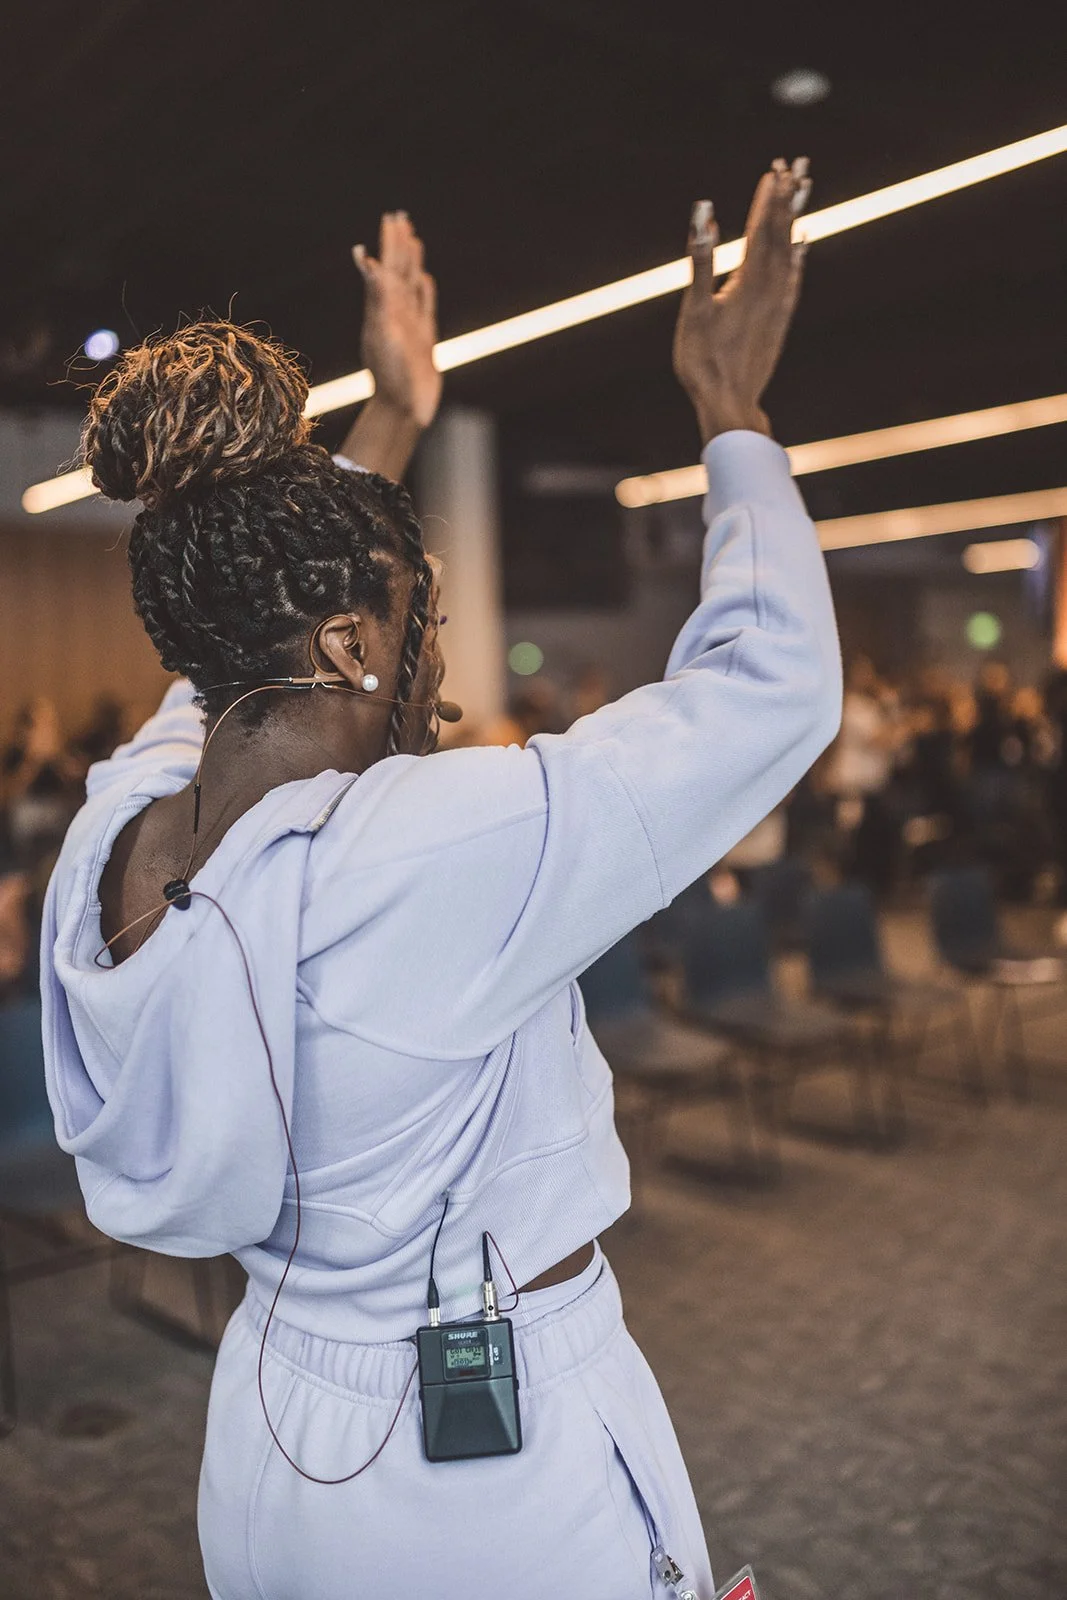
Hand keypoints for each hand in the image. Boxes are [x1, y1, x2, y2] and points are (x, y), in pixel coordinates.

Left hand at [354, 212, 441, 428]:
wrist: (402, 408)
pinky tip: (424, 279)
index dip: (389, 242)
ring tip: (413, 239)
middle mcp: (395, 312)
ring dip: (411, 261)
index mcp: (385, 307)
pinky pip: (425, 306)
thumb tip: (365, 260)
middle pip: (398, 269)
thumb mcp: (382, 333)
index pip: (387, 266)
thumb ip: (376, 297)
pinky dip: (425, 290)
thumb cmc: (390, 375)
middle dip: (399, 244)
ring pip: (411, 284)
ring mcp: (410, 324)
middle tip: (400, 216)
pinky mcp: (423, 338)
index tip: (391, 218)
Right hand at [672, 158, 811, 444]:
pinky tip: (801, 246)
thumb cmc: (703, 361)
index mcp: (749, 282)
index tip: (775, 170)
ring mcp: (779, 306)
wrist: (730, 404)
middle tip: (795, 169)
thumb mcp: (694, 308)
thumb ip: (701, 259)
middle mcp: (771, 289)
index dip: (767, 198)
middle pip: (782, 235)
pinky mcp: (779, 322)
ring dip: (793, 222)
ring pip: (791, 253)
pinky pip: (794, 279)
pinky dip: (798, 257)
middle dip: (785, 201)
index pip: (762, 229)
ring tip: (801, 196)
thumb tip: (704, 215)